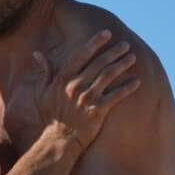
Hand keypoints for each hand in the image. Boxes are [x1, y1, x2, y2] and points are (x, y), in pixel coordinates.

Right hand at [7, 30, 139, 147]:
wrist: (59, 140)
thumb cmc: (51, 116)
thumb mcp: (42, 92)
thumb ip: (44, 71)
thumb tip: (36, 53)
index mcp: (63, 79)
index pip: (81, 55)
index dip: (94, 43)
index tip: (107, 34)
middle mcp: (76, 86)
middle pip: (98, 63)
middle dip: (113, 52)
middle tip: (125, 45)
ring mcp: (88, 98)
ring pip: (108, 76)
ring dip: (122, 65)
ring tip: (132, 58)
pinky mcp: (98, 111)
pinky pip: (116, 96)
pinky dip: (127, 88)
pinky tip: (137, 82)